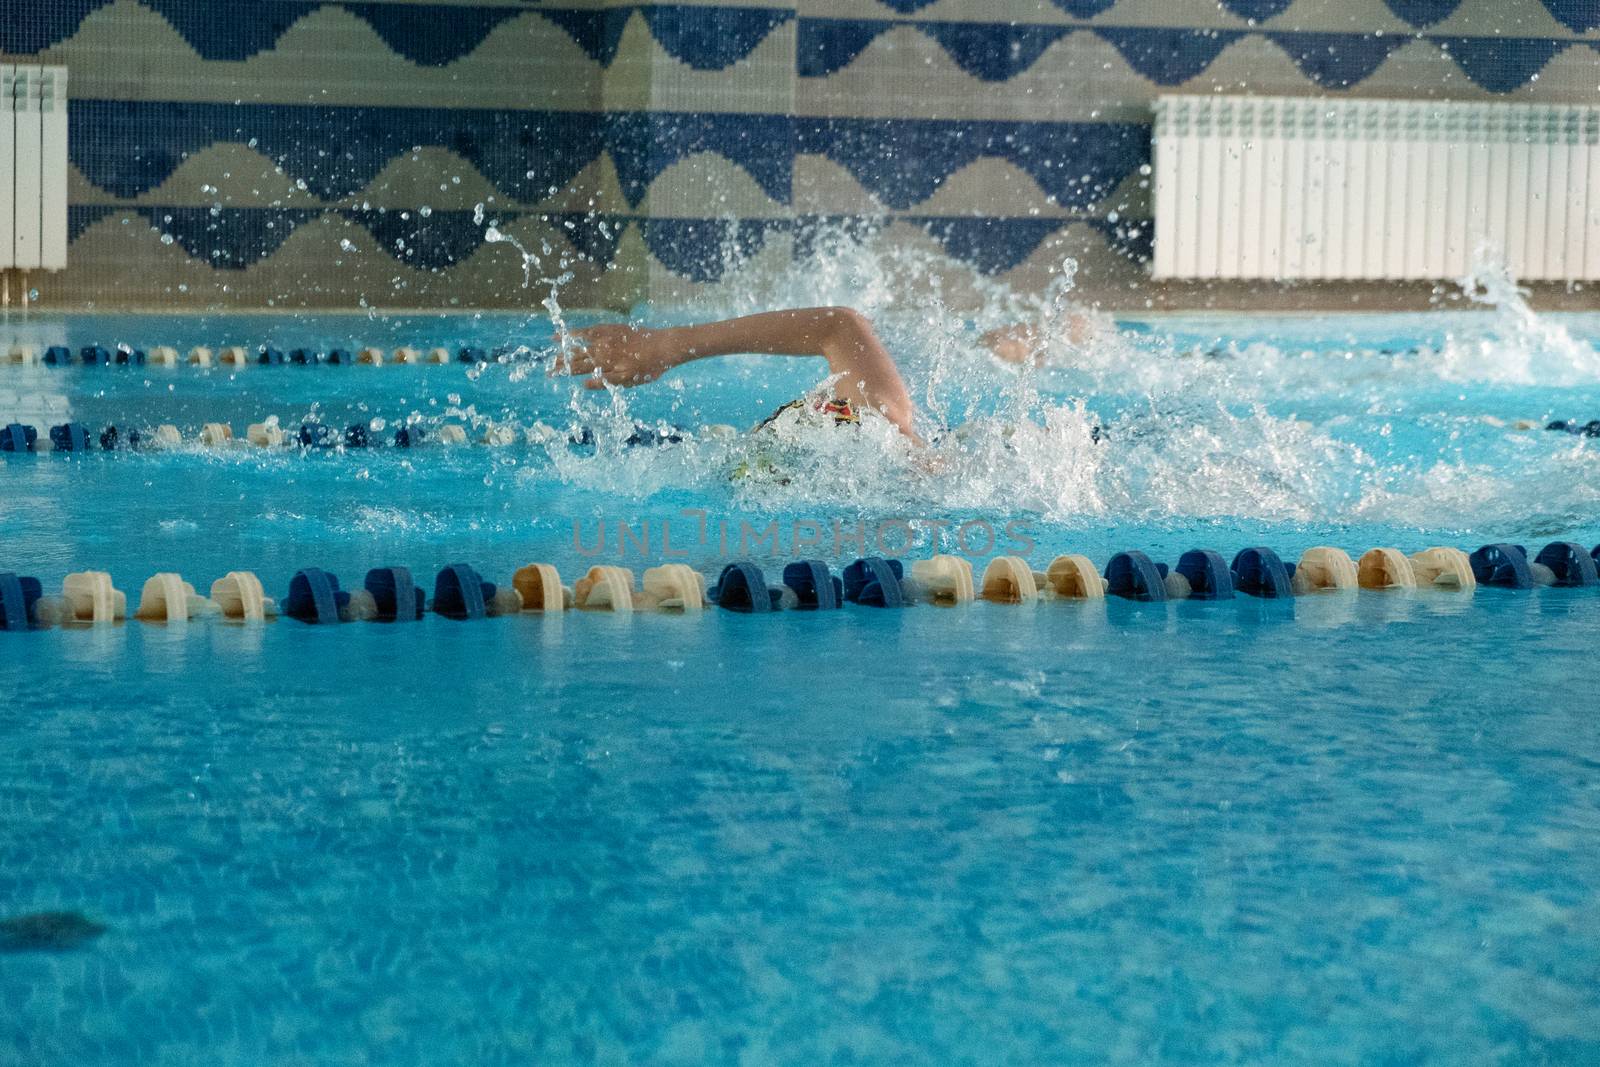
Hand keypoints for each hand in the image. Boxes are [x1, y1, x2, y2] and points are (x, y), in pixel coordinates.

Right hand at [558, 324, 676, 389]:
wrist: (663, 346)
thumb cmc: (649, 368)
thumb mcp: (629, 380)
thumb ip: (606, 382)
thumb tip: (584, 384)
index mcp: (605, 365)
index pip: (578, 369)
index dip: (564, 371)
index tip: (551, 374)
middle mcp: (602, 350)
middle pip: (576, 357)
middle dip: (561, 362)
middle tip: (548, 366)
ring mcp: (606, 338)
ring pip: (581, 343)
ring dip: (566, 346)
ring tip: (552, 347)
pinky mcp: (611, 329)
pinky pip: (590, 329)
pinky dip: (578, 331)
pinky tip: (568, 332)